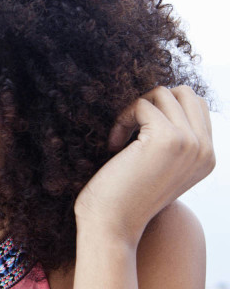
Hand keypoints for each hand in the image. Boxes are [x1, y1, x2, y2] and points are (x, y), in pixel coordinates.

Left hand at [74, 86, 214, 244]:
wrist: (112, 225)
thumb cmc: (124, 196)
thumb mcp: (159, 167)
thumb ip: (173, 140)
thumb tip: (165, 99)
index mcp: (207, 157)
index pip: (196, 106)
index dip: (162, 110)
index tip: (139, 134)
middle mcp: (205, 150)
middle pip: (184, 93)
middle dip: (152, 102)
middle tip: (130, 128)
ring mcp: (190, 142)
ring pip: (163, 93)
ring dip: (134, 109)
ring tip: (121, 138)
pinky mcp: (167, 138)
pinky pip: (142, 104)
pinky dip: (122, 119)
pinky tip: (114, 145)